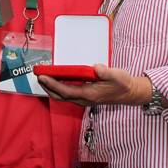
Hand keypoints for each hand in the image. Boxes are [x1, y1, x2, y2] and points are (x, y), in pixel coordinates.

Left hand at [38, 64, 153, 107]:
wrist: (129, 93)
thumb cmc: (122, 84)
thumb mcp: (117, 76)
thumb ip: (106, 72)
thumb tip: (96, 68)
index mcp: (89, 94)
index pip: (66, 91)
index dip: (53, 84)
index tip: (43, 77)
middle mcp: (84, 99)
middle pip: (60, 96)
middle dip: (47, 87)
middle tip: (38, 76)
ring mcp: (84, 99)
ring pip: (63, 96)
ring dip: (51, 88)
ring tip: (43, 78)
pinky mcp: (85, 96)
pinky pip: (68, 94)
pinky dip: (59, 88)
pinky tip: (56, 80)